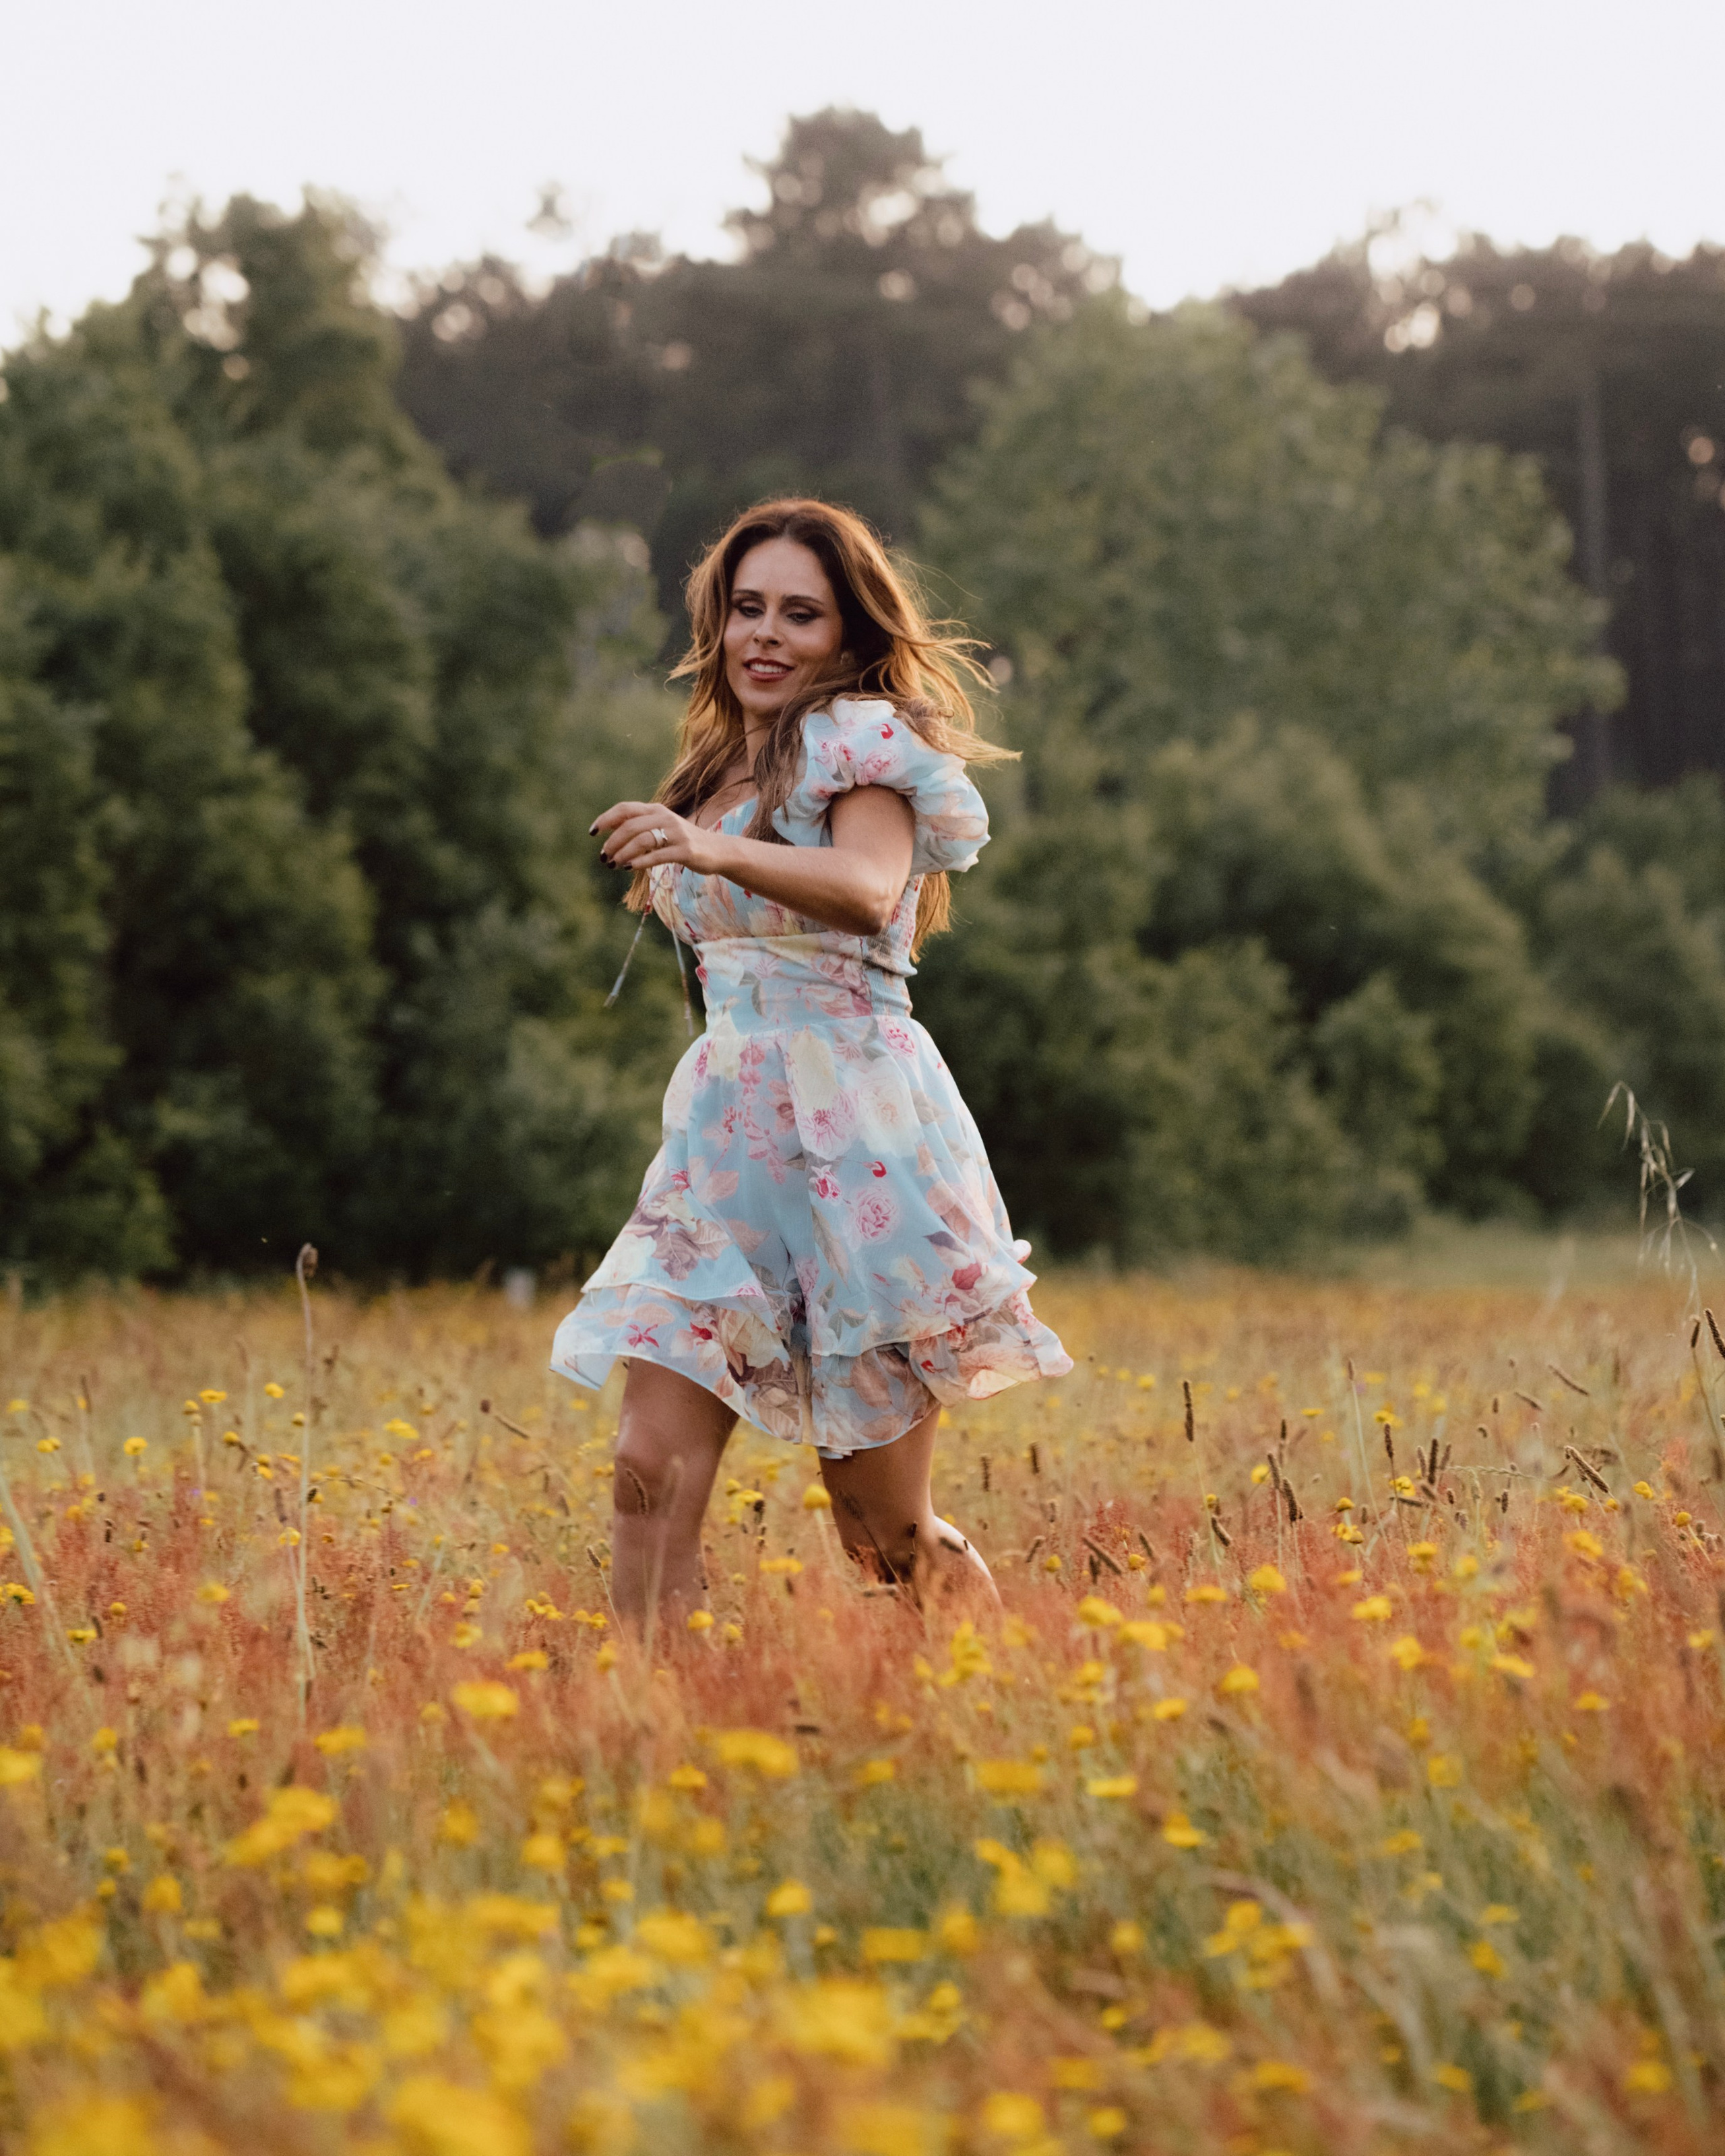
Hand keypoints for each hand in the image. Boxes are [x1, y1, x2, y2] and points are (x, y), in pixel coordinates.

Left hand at [590, 801, 719, 875]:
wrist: (716, 850)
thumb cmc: (681, 841)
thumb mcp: (661, 828)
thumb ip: (639, 827)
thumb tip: (610, 833)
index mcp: (656, 809)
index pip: (625, 809)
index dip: (605, 819)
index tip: (592, 832)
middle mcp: (665, 817)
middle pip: (630, 826)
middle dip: (612, 842)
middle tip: (603, 857)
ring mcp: (676, 834)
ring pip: (642, 840)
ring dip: (623, 853)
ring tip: (614, 865)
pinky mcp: (685, 851)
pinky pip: (657, 855)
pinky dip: (640, 862)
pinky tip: (629, 868)